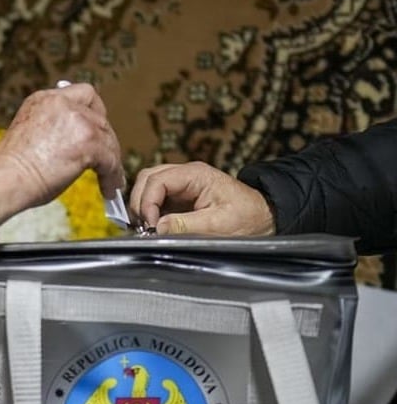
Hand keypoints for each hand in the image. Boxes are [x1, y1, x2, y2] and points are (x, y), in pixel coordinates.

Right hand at [0, 82, 125, 222]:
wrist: (3, 179)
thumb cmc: (7, 170)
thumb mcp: (28, 136)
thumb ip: (50, 131)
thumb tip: (68, 148)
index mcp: (44, 100)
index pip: (82, 94)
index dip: (93, 112)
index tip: (94, 129)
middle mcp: (62, 103)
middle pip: (99, 116)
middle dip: (104, 139)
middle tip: (105, 159)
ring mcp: (77, 120)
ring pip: (108, 138)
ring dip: (111, 160)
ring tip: (110, 180)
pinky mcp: (88, 141)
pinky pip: (111, 159)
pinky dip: (112, 176)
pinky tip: (108, 189)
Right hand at [129, 162, 275, 236]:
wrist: (263, 218)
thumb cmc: (247, 218)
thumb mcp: (218, 224)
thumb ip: (186, 225)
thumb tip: (157, 228)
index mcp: (195, 175)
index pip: (157, 180)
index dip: (147, 202)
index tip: (150, 225)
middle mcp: (185, 176)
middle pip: (147, 179)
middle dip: (140, 203)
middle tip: (144, 227)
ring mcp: (180, 186)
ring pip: (147, 187)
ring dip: (142, 206)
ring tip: (147, 227)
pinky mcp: (179, 199)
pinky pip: (155, 199)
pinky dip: (148, 212)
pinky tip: (153, 227)